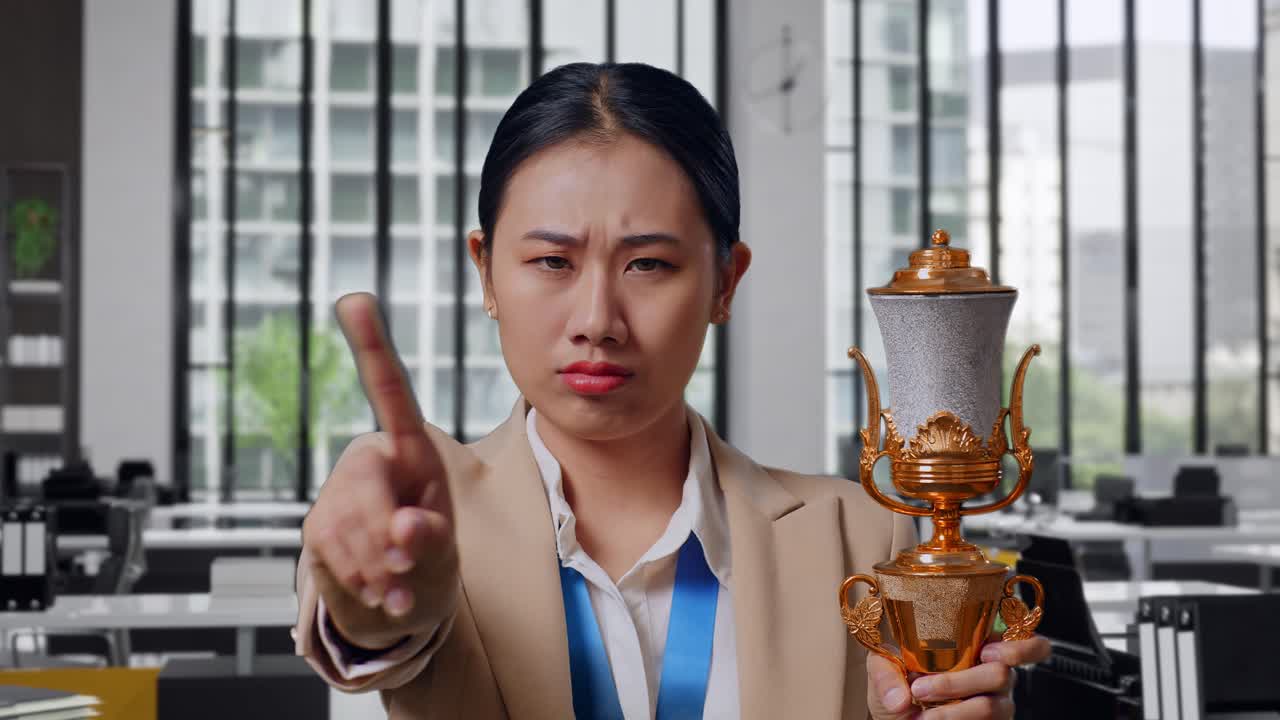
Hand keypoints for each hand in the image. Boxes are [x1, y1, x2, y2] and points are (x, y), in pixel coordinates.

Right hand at [302, 292, 457, 649]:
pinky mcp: (316, 526)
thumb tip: (406, 527)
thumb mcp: (444, 549)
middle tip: (406, 568)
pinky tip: (380, 595)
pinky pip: (331, 549)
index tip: (355, 299)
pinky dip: (359, 579)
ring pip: (345, 522)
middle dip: (385, 531)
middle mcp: (367, 458)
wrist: (399, 603)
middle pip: (363, 480)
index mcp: (408, 446)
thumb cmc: (430, 559)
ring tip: (400, 591)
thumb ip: (430, 538)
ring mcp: (337, 492)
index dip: (371, 346)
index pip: (388, 391)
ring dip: (376, 566)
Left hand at [866, 635, 1050, 718]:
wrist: (895, 718)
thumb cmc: (898, 685)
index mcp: (981, 647)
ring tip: (920, 714)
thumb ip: (885, 673)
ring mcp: (997, 705)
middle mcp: (997, 676)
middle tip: (921, 688)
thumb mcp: (883, 669)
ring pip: (991, 706)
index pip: (1029, 644)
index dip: (1022, 647)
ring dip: (952, 710)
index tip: (987, 651)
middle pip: (1003, 673)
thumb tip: (900, 698)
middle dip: (958, 682)